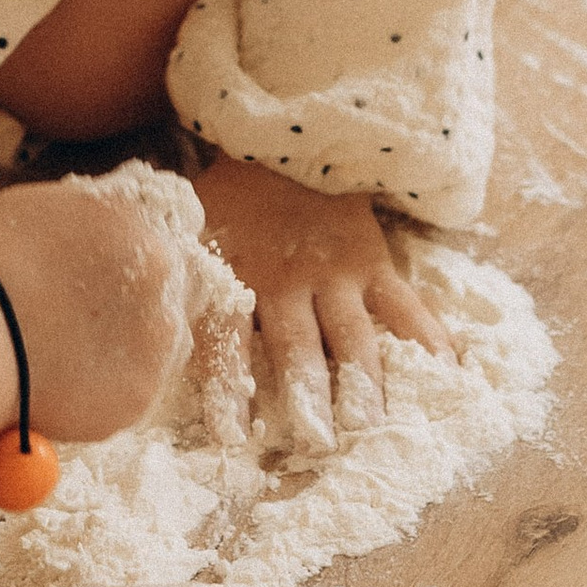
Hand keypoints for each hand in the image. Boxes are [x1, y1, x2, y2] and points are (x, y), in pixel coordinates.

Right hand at [0, 171, 198, 446]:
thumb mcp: (52, 205)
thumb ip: (100, 216)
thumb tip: (112, 223)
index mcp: (151, 240)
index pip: (176, 238)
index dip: (145, 251)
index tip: (121, 263)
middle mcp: (168, 296)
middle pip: (175, 294)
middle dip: (142, 300)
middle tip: (92, 310)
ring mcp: (157, 354)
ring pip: (159, 347)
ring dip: (129, 345)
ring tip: (71, 346)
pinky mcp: (136, 403)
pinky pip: (131, 391)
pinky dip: (105, 386)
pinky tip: (63, 377)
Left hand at [193, 160, 452, 448]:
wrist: (285, 143)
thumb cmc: (228, 205)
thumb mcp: (188, 232)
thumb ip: (174, 283)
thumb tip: (141, 345)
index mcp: (233, 275)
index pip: (226, 337)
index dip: (228, 387)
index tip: (232, 435)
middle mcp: (286, 280)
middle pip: (298, 348)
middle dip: (308, 398)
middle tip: (316, 443)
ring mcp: (336, 274)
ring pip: (354, 337)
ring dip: (363, 385)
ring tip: (371, 427)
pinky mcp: (374, 264)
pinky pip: (406, 308)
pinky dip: (427, 342)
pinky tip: (445, 376)